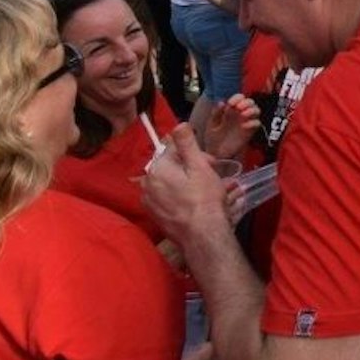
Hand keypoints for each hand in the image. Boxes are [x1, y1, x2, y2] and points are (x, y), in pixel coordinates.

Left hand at [142, 126, 232, 250]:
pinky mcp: (154, 215)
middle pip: (170, 166)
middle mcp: (147, 183)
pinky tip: (194, 203)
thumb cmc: (204, 199)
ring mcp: (149, 201)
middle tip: (212, 176)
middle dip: (191, 167)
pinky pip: (165, 198)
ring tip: (206, 191)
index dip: (195, 153)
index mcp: (157, 168)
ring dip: (186, 182)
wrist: (202, 235)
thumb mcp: (199, 166)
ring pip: (169, 182)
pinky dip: (178, 196)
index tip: (212, 162)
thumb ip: (186, 143)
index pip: (174, 150)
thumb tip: (178, 124)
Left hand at [205, 95, 261, 160]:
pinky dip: (253, 122)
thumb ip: (216, 113)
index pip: (239, 98)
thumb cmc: (213, 139)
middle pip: (250, 102)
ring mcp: (246, 123)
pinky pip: (257, 124)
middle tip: (238, 108)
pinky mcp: (249, 132)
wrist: (215, 155)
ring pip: (256, 111)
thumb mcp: (211, 124)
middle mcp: (240, 115)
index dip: (237, 98)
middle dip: (246, 102)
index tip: (231, 103)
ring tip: (243, 114)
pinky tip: (244, 125)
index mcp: (231, 110)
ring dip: (251, 110)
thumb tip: (222, 102)